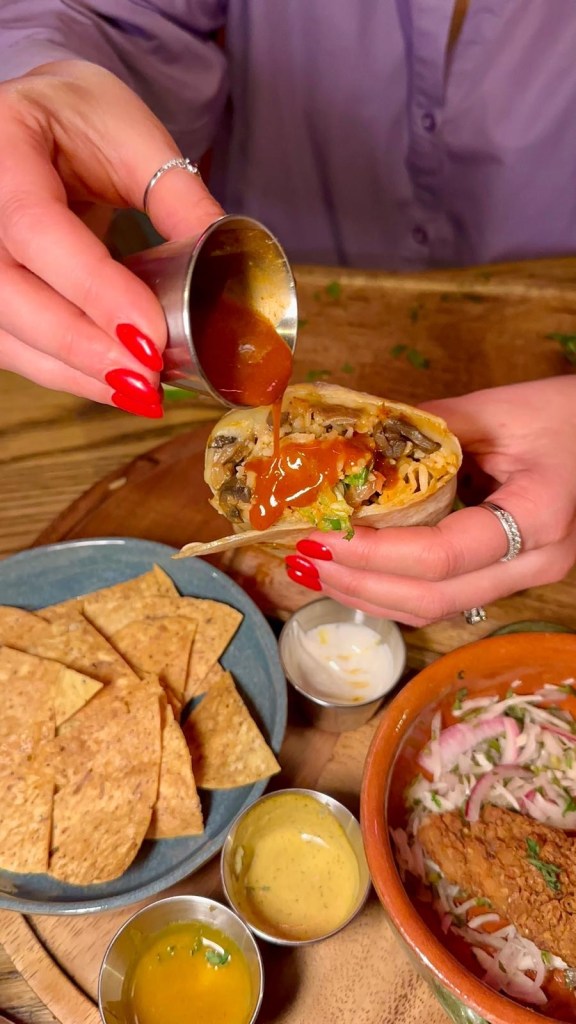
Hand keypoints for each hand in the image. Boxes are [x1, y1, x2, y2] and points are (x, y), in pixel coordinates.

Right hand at [0, 60, 222, 412]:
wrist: (36, 121)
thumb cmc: (81, 121)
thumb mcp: (134, 137)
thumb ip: (178, 199)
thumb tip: (225, 276)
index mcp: (1, 143)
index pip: (35, 227)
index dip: (91, 288)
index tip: (150, 335)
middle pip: (7, 293)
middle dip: (82, 346)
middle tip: (149, 379)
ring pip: (5, 332)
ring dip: (75, 372)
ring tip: (141, 392)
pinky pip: (11, 346)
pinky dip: (65, 373)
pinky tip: (114, 385)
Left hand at [285, 377, 575, 623]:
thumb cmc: (565, 415)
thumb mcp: (497, 409)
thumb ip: (426, 429)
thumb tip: (351, 444)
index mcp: (537, 517)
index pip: (441, 555)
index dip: (374, 553)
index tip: (321, 536)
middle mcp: (534, 562)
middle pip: (433, 599)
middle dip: (358, 583)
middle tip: (302, 558)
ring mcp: (524, 576)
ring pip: (436, 609)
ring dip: (368, 593)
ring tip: (313, 569)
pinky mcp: (508, 575)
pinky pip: (444, 596)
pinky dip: (392, 588)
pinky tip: (353, 571)